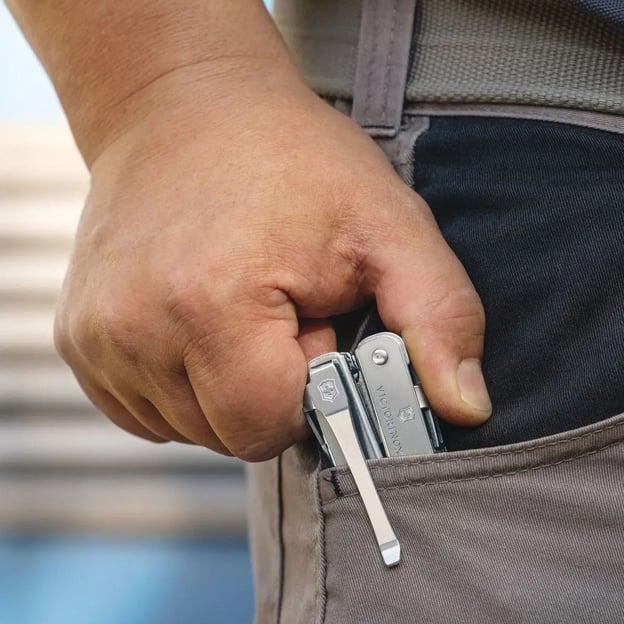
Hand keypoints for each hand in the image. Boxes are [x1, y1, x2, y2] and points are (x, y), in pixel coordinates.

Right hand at [54, 66, 490, 459]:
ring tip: (240, 308)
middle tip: (280, 311)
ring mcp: (97, 337)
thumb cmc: (291, 160)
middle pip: (229, 435)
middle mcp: (136, 327)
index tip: (314, 326)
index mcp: (212, 303)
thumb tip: (466, 408)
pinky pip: (148, 409)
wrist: (184, 107)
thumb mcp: (389, 226)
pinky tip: (198, 323)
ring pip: (188, 427)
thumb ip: (440, 320)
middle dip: (269, 388)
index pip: (269, 427)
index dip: (308, 386)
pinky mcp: (79, 339)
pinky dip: (186, 382)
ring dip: (227, 384)